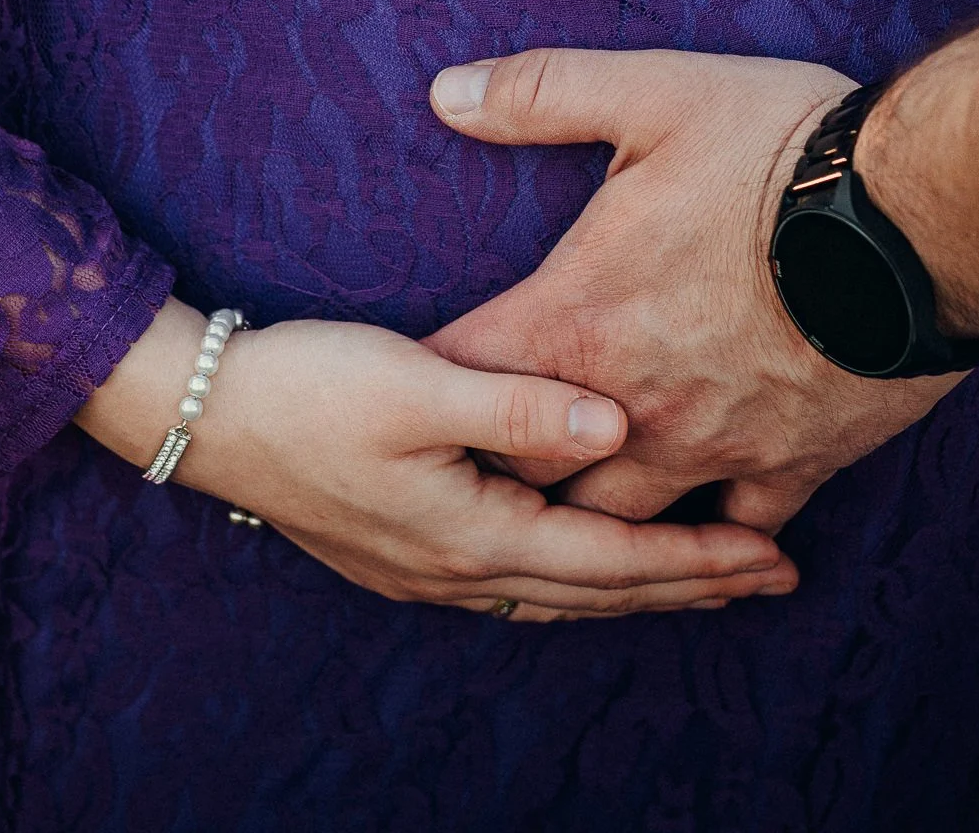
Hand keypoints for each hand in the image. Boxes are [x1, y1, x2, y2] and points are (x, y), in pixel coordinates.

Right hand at [79, 300, 793, 621]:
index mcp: (470, 535)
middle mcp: (456, 570)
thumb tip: (612, 425)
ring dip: (635, 586)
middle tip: (770, 574)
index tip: (772, 556)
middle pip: (597, 592)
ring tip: (702, 576)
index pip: (611, 563)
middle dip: (688, 584)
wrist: (205, 412)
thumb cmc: (308, 386)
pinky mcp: (404, 546)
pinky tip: (586, 562)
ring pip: (559, 593)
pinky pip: (519, 581)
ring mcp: (426, 568)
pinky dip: (577, 577)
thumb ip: (516, 408)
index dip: (697, 562)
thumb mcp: (416, 385)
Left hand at [426, 50, 961, 534]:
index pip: (461, 375)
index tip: (405, 389)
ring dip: (590, 513)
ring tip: (564, 511)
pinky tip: (702, 527)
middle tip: (470, 467)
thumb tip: (443, 92)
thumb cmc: (781, 150)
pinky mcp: (792, 465)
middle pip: (527, 476)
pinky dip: (711, 532)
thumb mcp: (651, 94)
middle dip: (495, 469)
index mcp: (578, 317)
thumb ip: (539, 94)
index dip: (422, 384)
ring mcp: (712, 446)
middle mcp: (631, 401)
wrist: (922, 219)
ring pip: (622, 521)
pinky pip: (735, 529)